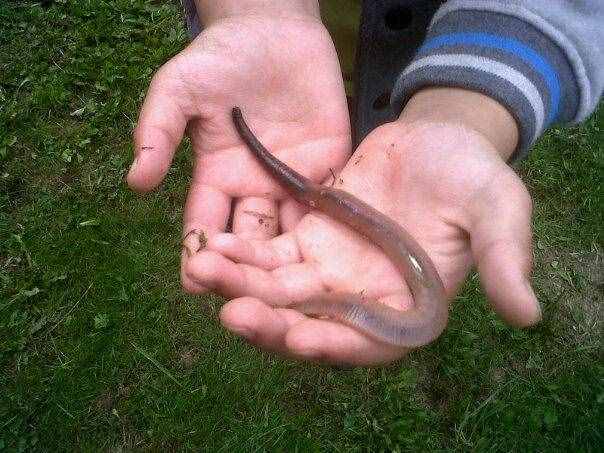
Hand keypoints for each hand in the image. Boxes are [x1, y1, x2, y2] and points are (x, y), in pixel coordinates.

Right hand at [126, 2, 349, 292]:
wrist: (274, 31)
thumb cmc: (221, 57)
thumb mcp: (179, 89)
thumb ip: (158, 131)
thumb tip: (136, 181)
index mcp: (217, 177)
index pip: (206, 224)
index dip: (202, 252)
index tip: (196, 282)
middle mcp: (255, 189)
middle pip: (251, 240)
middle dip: (249, 271)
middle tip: (250, 304)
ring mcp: (293, 182)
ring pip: (293, 232)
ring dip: (294, 264)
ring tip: (299, 298)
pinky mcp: (329, 168)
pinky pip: (332, 204)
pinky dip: (335, 231)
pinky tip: (343, 259)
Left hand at [186, 88, 541, 365]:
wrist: (438, 139)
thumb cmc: (472, 176)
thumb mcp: (498, 209)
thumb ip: (505, 257)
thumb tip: (527, 313)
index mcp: (407, 306)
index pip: (369, 342)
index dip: (338, 347)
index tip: (302, 341)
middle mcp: (361, 299)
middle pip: (310, 324)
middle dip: (270, 322)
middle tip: (231, 312)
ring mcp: (329, 271)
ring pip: (278, 291)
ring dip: (241, 286)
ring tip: (205, 268)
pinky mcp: (307, 240)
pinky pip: (269, 254)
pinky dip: (242, 254)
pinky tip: (213, 243)